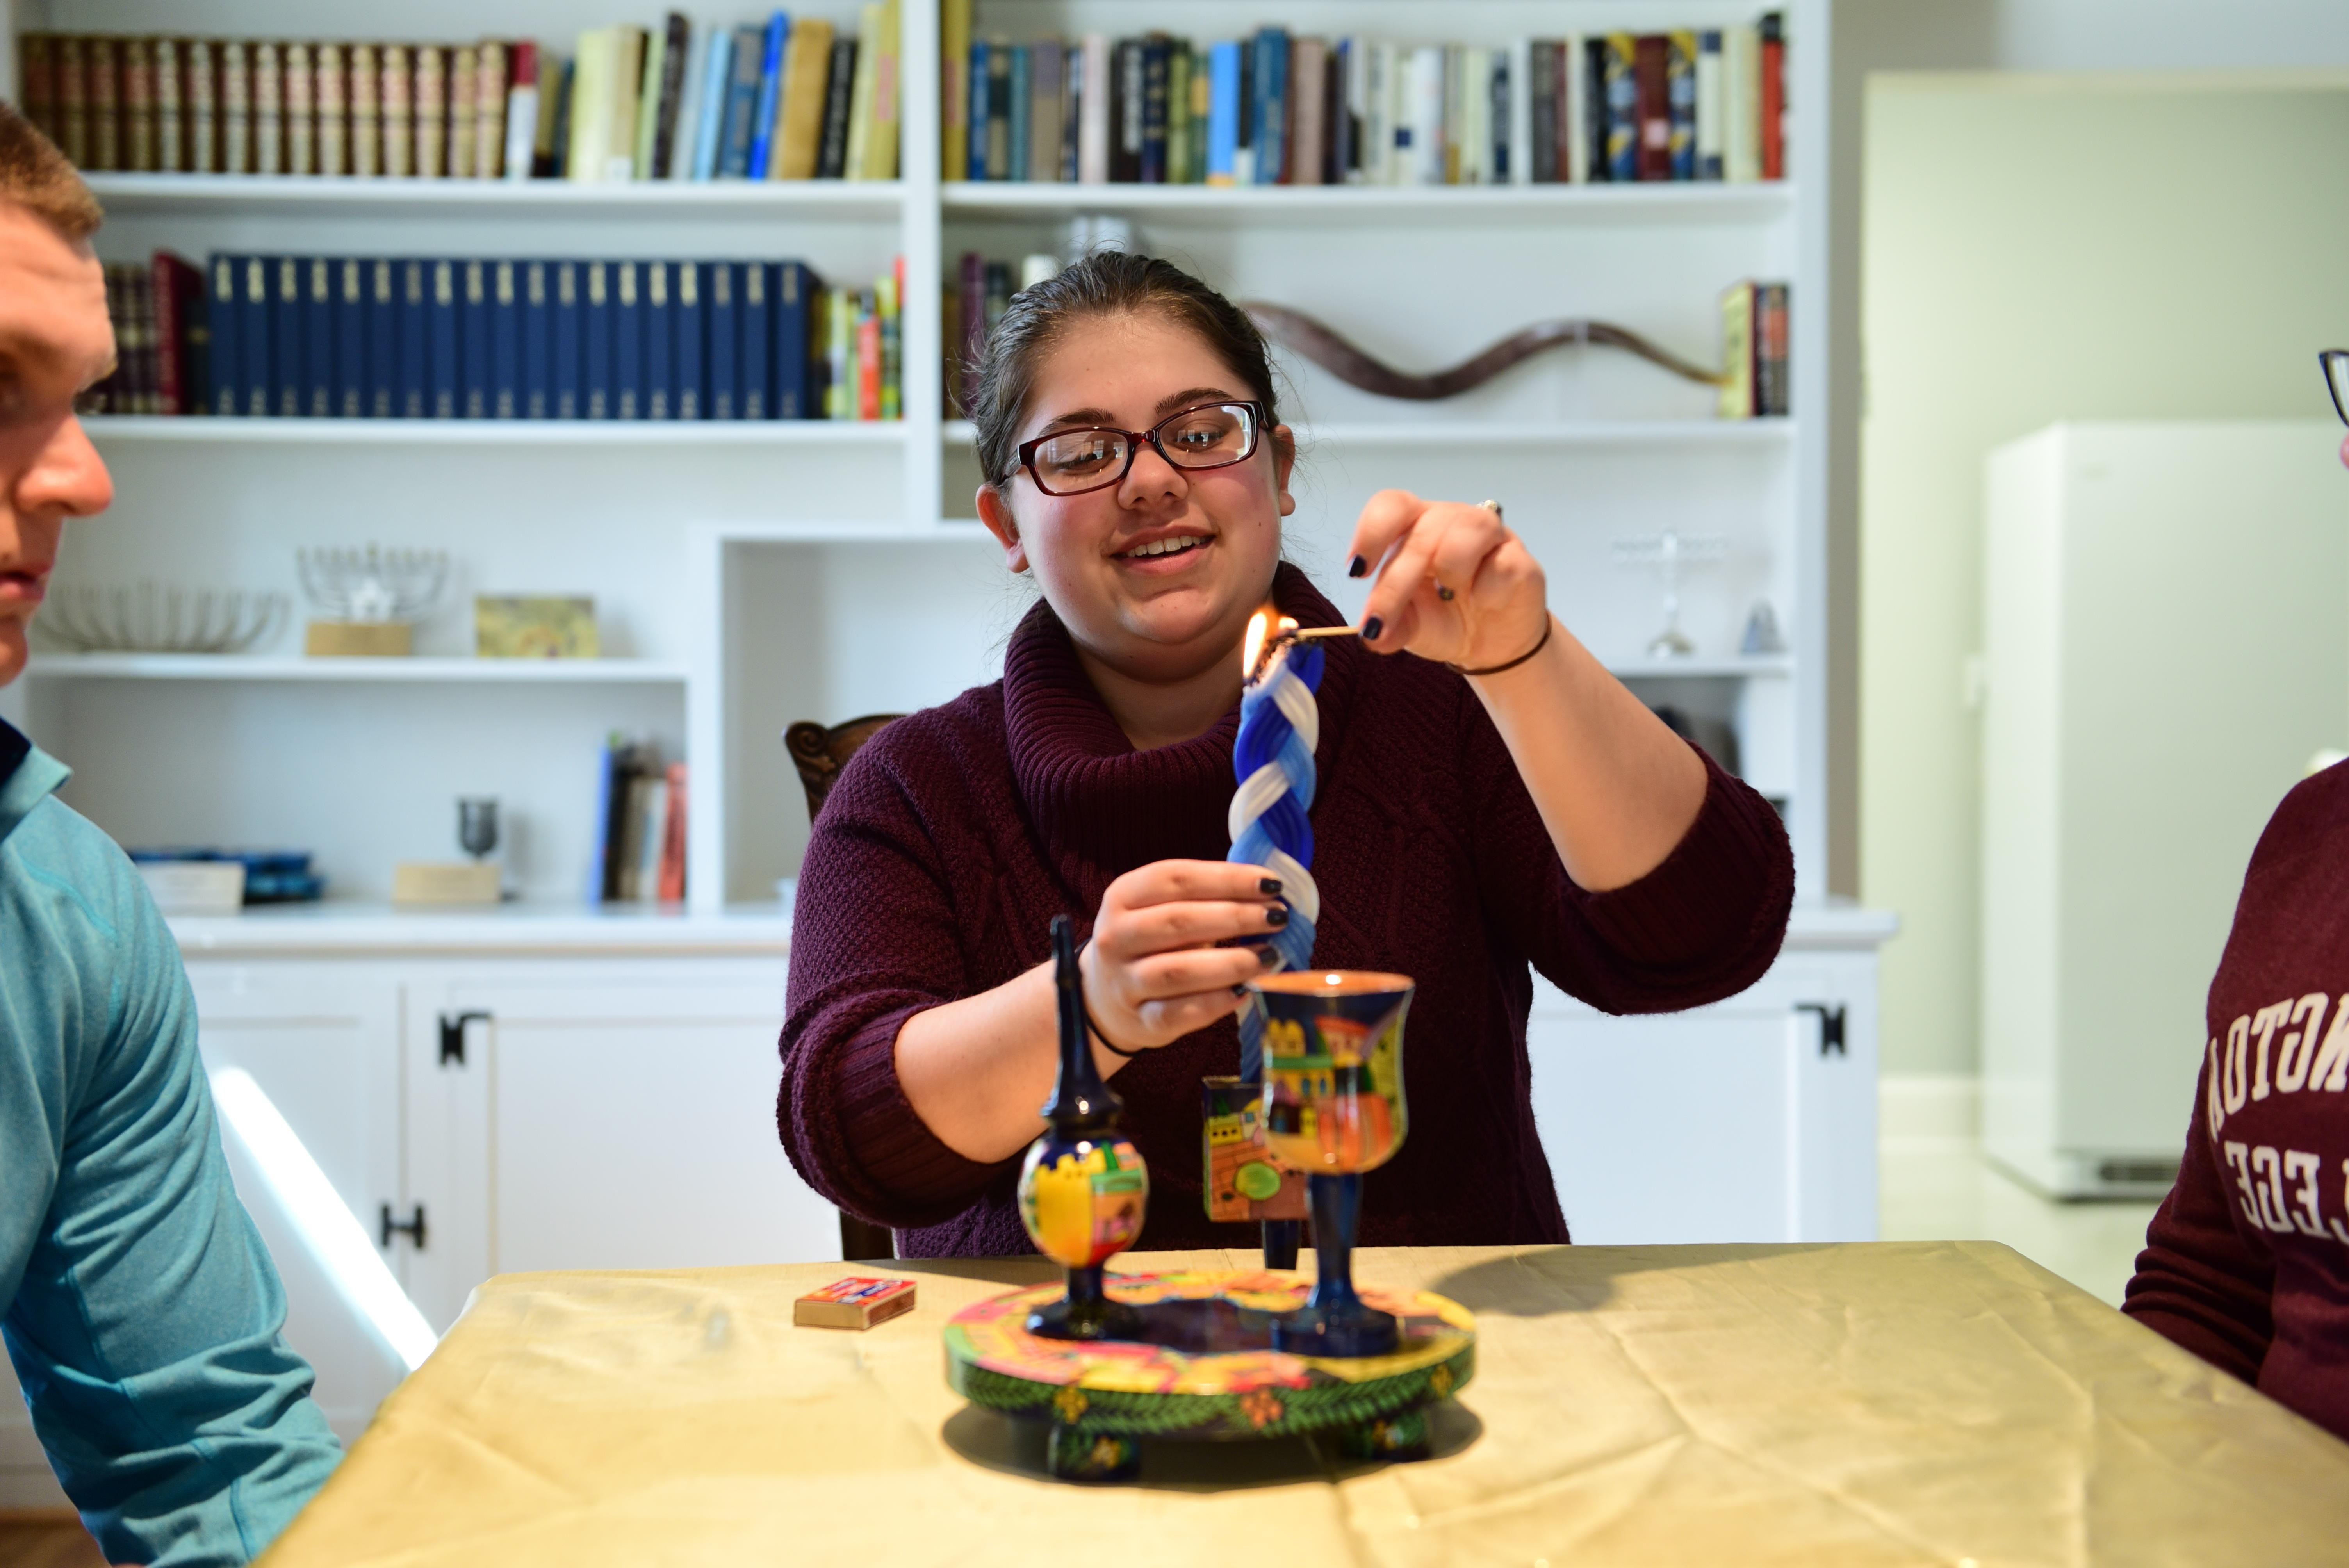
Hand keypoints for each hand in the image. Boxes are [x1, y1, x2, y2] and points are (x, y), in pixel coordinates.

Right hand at [1079, 860, 1289, 1050]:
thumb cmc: (1151, 941)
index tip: (1271, 884)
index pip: (1177, 878)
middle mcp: (1116, 937)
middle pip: (1179, 921)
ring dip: (1231, 962)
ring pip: (1179, 971)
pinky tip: (1244, 990)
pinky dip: (1216, 1002)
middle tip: (1278, 917)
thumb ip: (1205, 897)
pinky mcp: (1141, 1021)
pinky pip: (1180, 1013)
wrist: (1106, 995)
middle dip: (1236, 917)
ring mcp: (1124, 982)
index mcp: (1122, 896)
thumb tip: (1268, 893)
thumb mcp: (1161, 907)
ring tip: (1270, 955)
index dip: (1228, 879)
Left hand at [1346, 490, 1549, 670]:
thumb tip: (1371, 635)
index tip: (1357, 570)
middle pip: (1422, 533)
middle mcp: (1451, 520)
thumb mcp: (1409, 627)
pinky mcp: (1520, 558)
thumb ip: (1389, 628)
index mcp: (1416, 526)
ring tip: (1452, 595)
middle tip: (1381, 620)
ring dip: (1451, 572)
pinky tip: (1485, 602)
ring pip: (1467, 531)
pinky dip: (1487, 592)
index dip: (1372, 531)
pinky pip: (1502, 564)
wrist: (1492, 647)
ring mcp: (1489, 534)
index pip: (1392, 505)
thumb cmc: (1445, 620)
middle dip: (1396, 583)